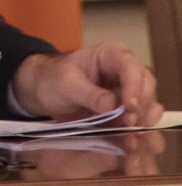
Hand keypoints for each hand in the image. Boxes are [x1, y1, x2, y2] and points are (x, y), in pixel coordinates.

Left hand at [10, 43, 161, 125]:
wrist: (45, 92)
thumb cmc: (54, 79)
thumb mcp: (66, 84)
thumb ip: (89, 94)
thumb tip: (113, 106)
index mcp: (110, 54)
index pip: (130, 67)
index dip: (133, 87)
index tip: (128, 107)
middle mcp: (125, 70)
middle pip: (146, 86)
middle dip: (140, 105)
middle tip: (128, 123)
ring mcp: (129, 91)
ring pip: (148, 103)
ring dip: (143, 120)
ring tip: (130, 134)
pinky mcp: (127, 110)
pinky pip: (142, 119)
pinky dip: (139, 129)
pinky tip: (130, 139)